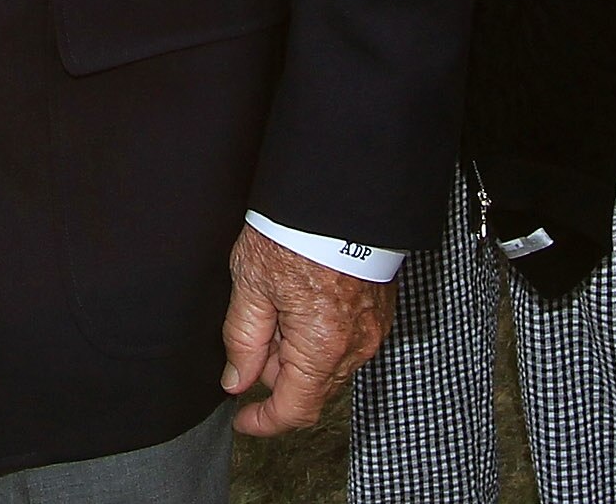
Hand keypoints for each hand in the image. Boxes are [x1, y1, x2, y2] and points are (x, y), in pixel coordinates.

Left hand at [219, 227, 391, 436]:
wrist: (338, 193)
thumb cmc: (294, 232)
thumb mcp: (251, 285)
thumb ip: (242, 340)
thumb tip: (236, 380)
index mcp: (322, 347)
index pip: (295, 409)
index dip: (265, 422)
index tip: (244, 420)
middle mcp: (355, 346)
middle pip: (311, 387)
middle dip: (276, 374)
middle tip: (253, 335)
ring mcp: (371, 329)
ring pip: (327, 365)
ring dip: (297, 353)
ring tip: (275, 306)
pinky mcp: (379, 310)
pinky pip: (345, 342)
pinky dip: (318, 336)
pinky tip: (300, 301)